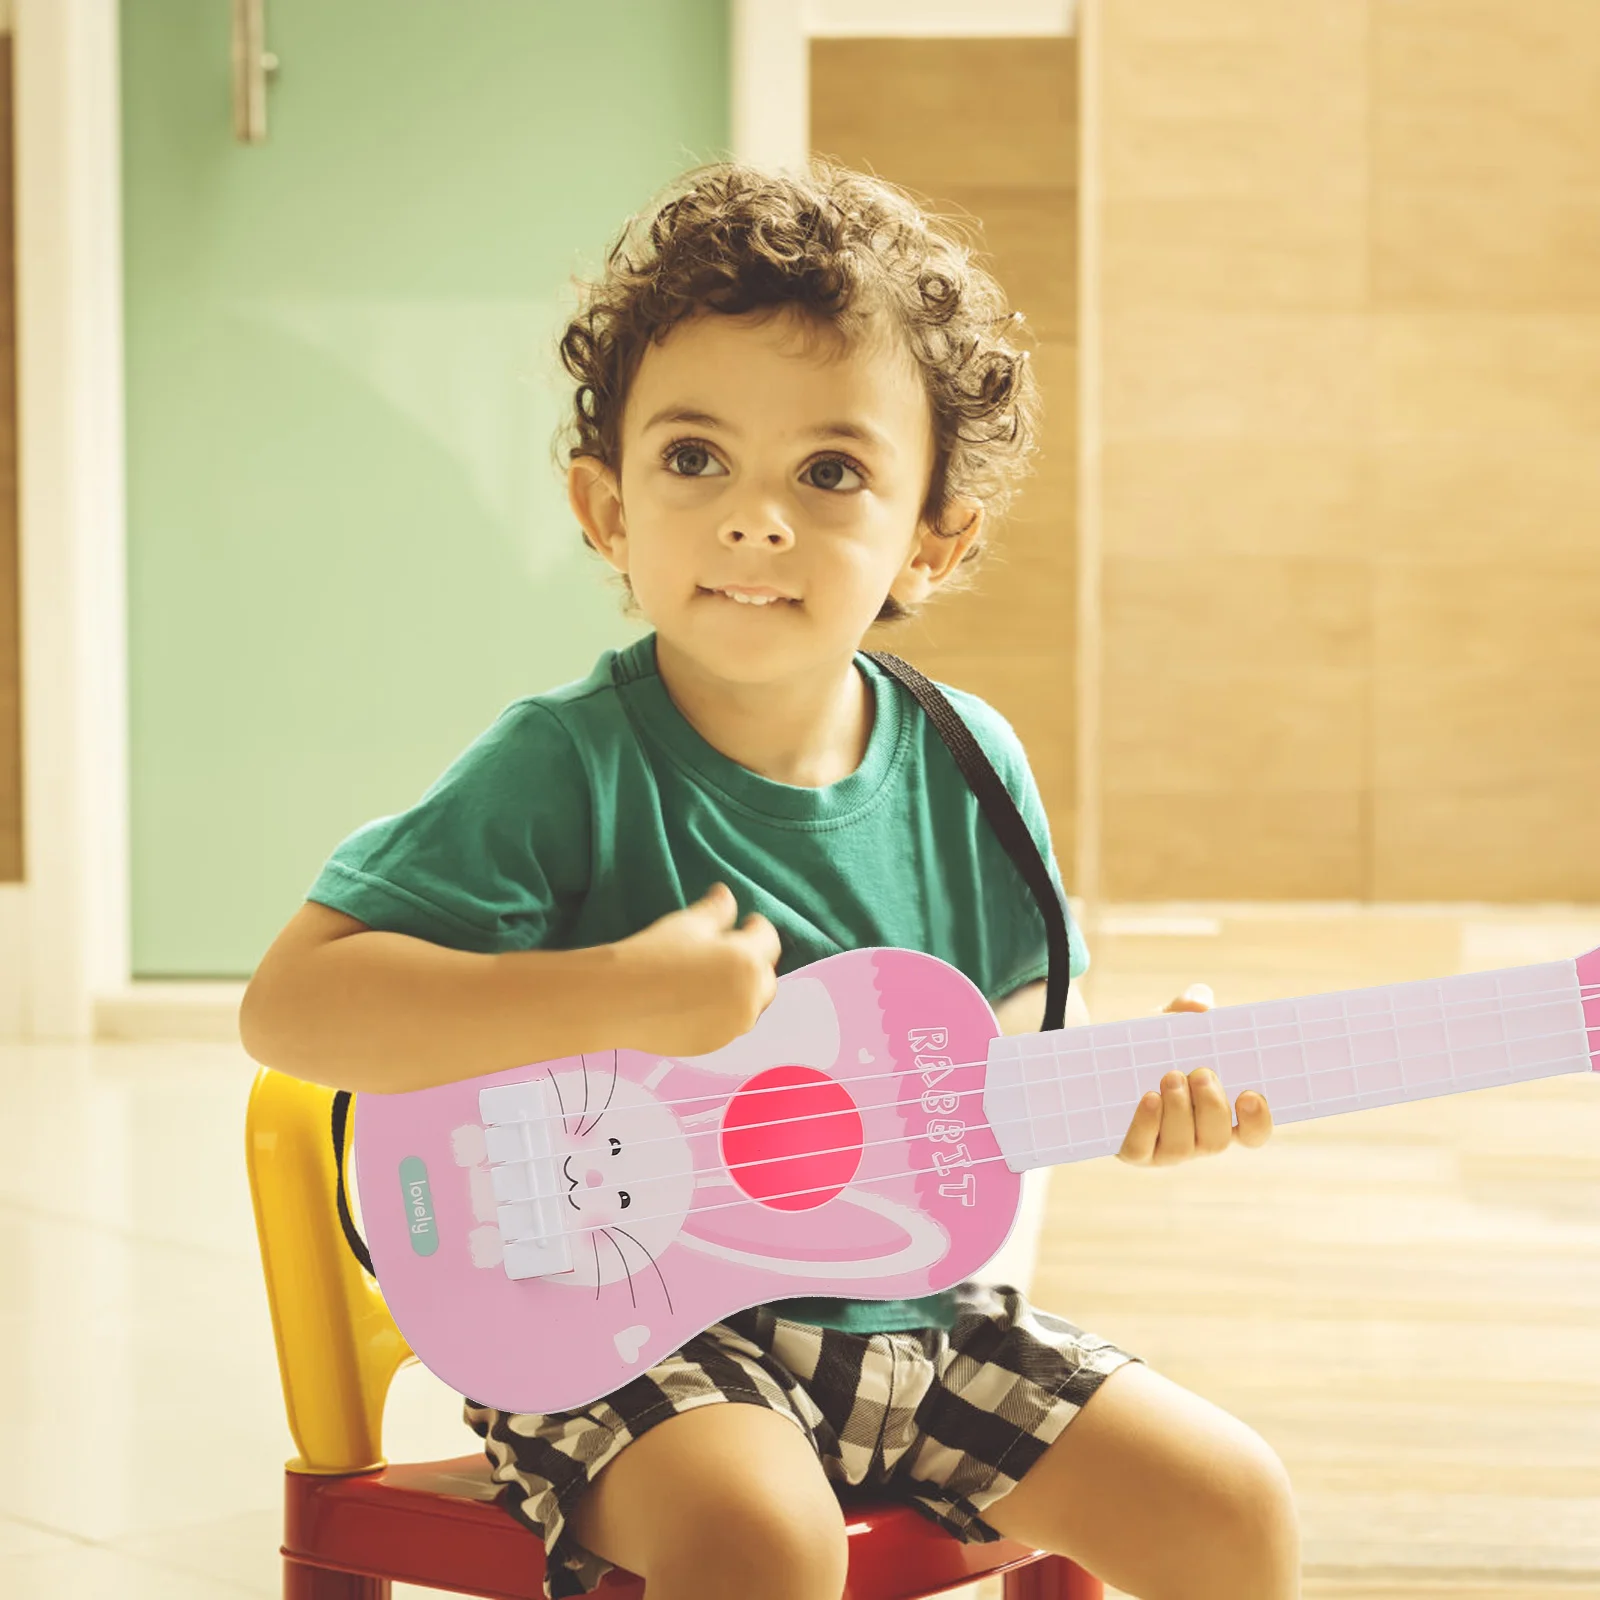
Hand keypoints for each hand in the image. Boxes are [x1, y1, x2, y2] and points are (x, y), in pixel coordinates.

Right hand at [612, 883, 781, 1058]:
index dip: (756, 928)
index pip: (770, 940)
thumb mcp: (687, 923)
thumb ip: (716, 910)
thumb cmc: (655, 954)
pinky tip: (696, 1002)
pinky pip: (728, 1025)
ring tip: (713, 979)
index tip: (745, 922)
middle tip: (729, 952)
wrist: (619, 1001)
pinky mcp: (714, 1044)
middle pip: (766, 977)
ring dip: (741, 990)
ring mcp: (733, 1026)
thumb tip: (727, 896)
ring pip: (750, 1005)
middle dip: (754, 962)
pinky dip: (722, 1013)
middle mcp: (750, 998)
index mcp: (748, 961)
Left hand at [1116, 983, 1273, 1166]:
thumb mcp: (1170, 1023)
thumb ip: (1190, 1007)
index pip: (1253, 1132)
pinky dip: (1147, 1123)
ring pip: (1182, 1147)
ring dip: (1180, 1111)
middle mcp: (1197, 1138)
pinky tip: (1149, 1097)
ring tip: (1170, 1076)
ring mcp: (1165, 1150)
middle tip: (1201, 1073)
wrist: (1104, 1059)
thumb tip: (1199, 1002)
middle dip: (1212, 1107)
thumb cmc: (1152, 1046)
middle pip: (1217, 1140)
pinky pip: (1142, 1148)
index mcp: (1220, 1113)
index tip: (1250, 1095)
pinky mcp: (1133, 1151)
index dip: (1258, 1120)